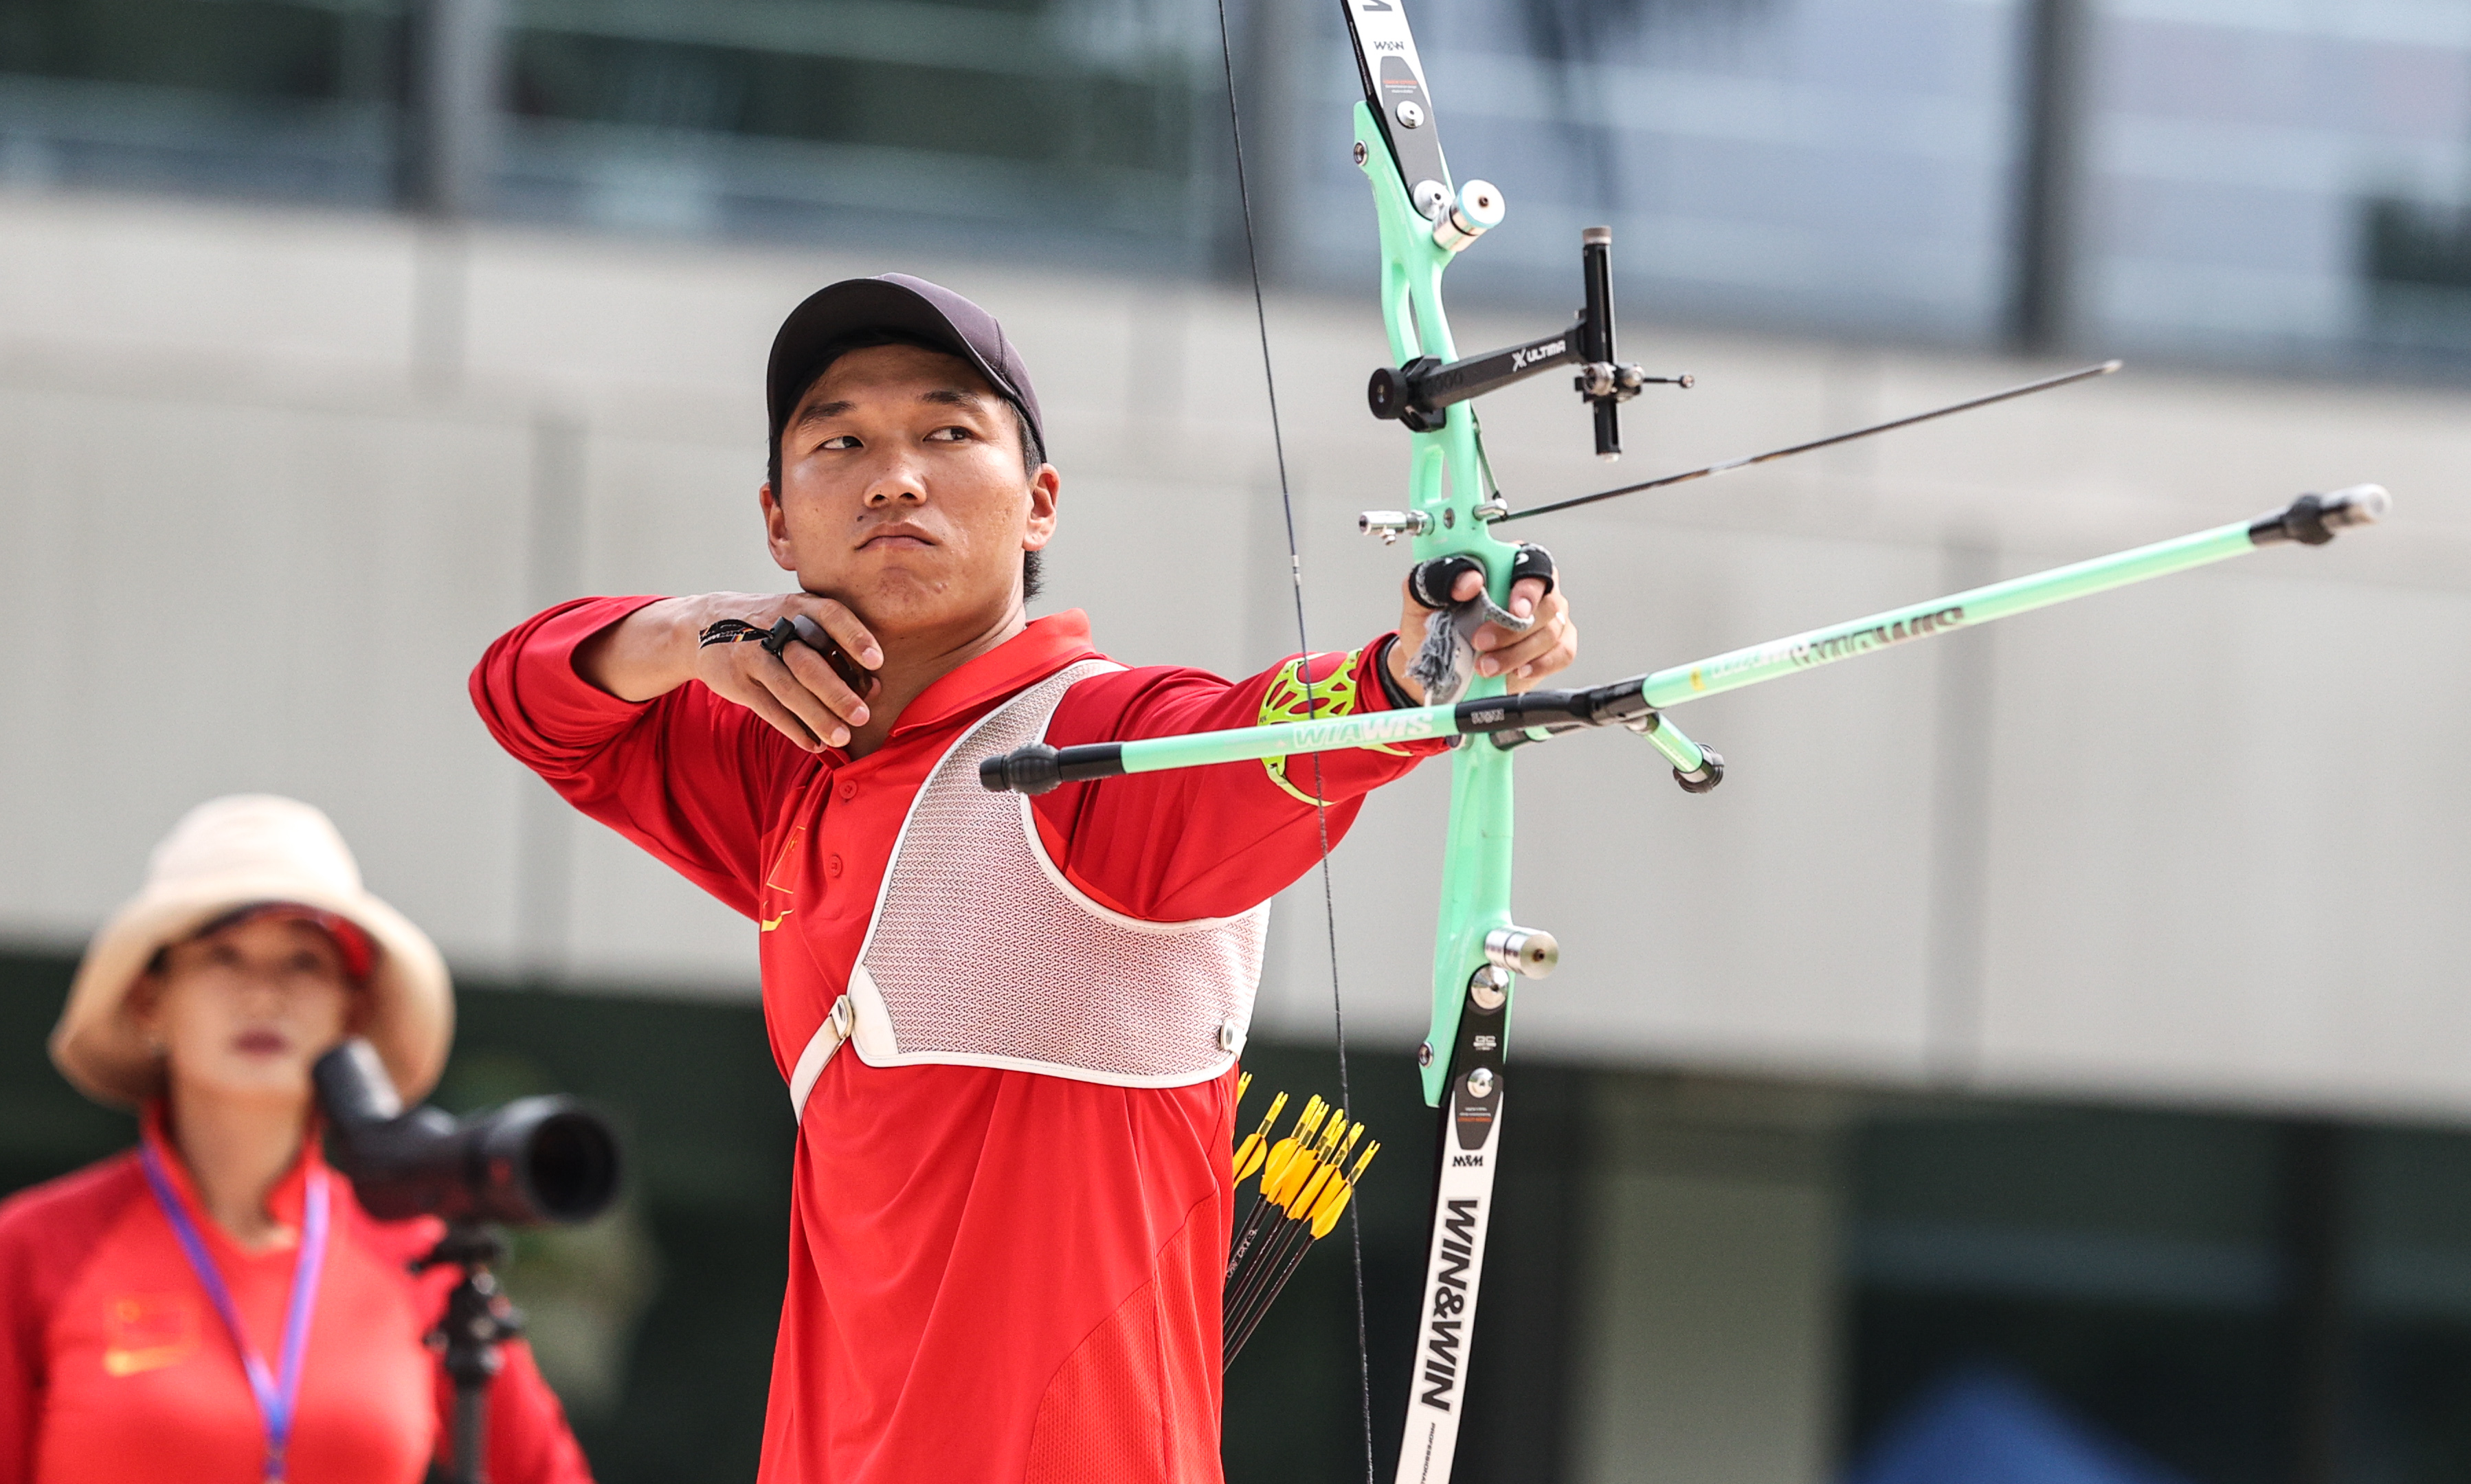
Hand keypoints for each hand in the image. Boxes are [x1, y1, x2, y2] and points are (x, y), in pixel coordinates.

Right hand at [690, 594, 883, 750]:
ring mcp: (751, 654)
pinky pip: (767, 708)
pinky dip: (792, 728)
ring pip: (787, 690)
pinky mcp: (735, 680)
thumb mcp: (797, 619)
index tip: (877, 662)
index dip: (854, 637)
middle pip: (808, 662)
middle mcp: (774, 628)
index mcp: (797, 606)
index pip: (830, 615)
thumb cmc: (771, 625)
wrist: (703, 624)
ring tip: (842, 738)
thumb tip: (875, 686)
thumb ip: (833, 647)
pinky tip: (813, 744)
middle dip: (837, 692)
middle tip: (862, 717)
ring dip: (817, 717)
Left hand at [1387, 568, 1577, 702]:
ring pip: (1550, 631)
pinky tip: (1517, 671)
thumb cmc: (1432, 624)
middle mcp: (1533, 589)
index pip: (1532, 562)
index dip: (1527, 586)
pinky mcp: (1554, 647)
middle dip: (1513, 628)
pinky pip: (1562, 653)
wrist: (1436, 666)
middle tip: (1481, 642)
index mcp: (1505, 566)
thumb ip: (1439, 578)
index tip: (1512, 609)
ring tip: (1484, 665)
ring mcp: (1547, 618)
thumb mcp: (1421, 597)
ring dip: (1516, 653)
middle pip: (1547, 602)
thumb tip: (1470, 580)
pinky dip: (1539, 665)